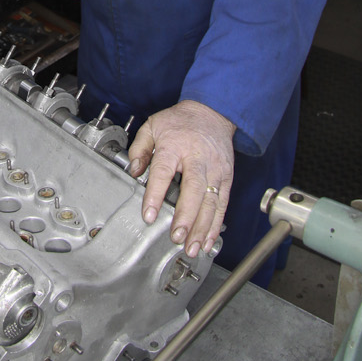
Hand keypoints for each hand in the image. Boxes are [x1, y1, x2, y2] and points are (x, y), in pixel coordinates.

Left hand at [128, 100, 234, 257]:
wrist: (212, 112)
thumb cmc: (180, 122)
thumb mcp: (153, 126)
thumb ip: (139, 148)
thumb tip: (134, 171)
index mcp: (175, 145)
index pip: (164, 172)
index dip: (156, 194)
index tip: (148, 214)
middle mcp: (198, 158)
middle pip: (193, 190)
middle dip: (186, 217)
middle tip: (177, 237)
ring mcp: (215, 169)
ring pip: (211, 201)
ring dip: (202, 227)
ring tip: (192, 248)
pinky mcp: (227, 177)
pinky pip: (222, 204)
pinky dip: (216, 224)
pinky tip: (208, 241)